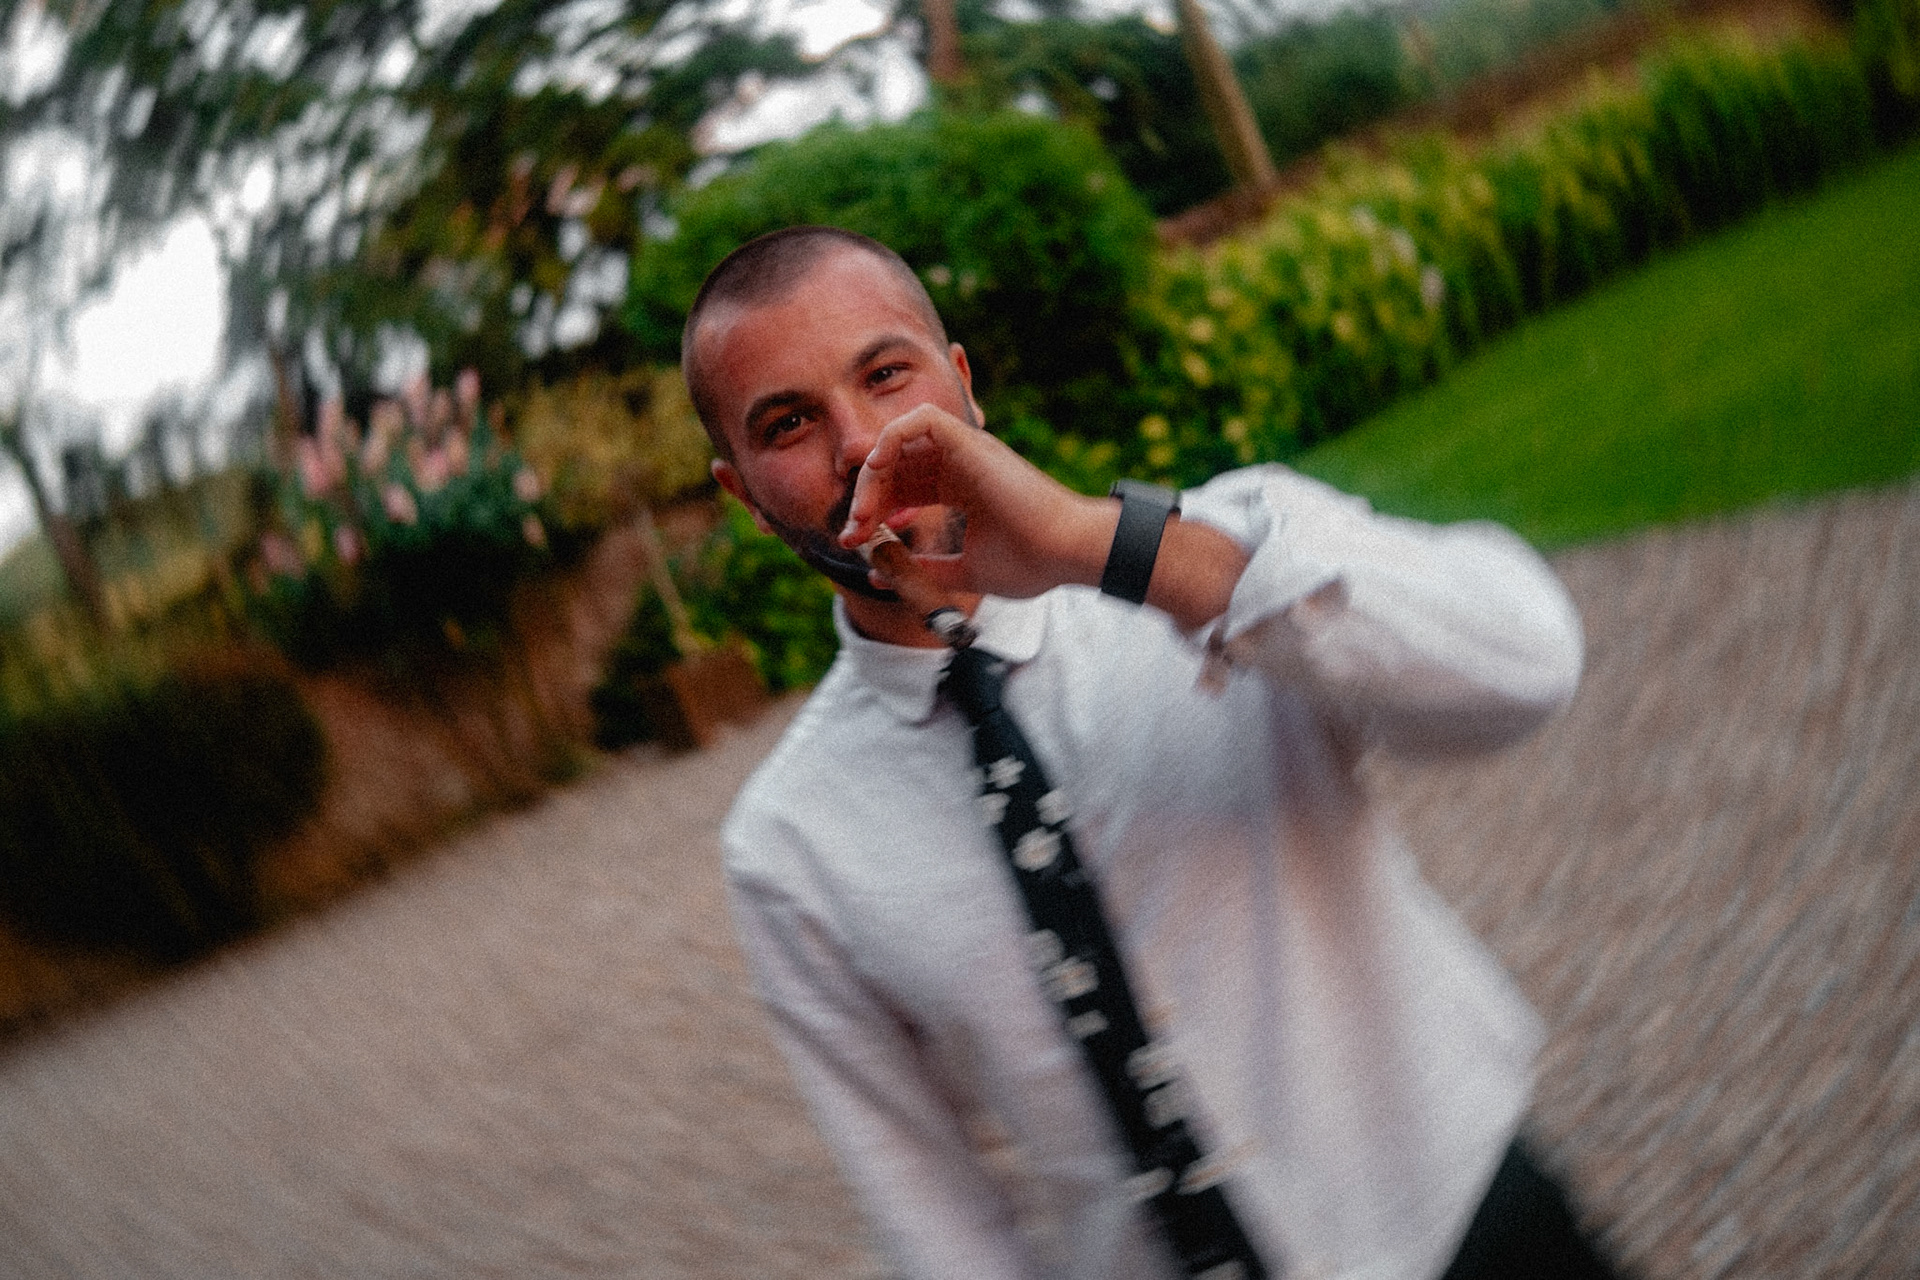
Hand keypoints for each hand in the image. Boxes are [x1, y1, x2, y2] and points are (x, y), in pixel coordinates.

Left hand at [837, 404, 1114, 600]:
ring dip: (872, 474)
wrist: (1066, 552)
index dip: (874, 512)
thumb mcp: (965, 572)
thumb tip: (878, 572)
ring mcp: (966, 451)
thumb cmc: (1030, 562)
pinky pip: (921, 420)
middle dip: (865, 498)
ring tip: (863, 512)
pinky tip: (878, 470)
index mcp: (961, 489)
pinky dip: (892, 438)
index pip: (902, 488)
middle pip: (895, 467)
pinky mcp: (971, 443)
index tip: (857, 544)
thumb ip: (925, 569)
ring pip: (899, 442)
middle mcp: (961, 465)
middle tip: (851, 534)